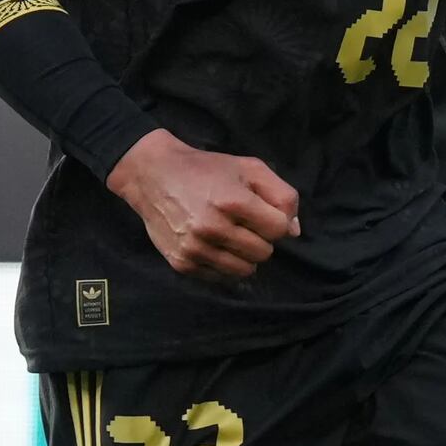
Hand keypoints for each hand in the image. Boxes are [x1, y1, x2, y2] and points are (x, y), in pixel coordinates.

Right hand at [109, 130, 298, 281]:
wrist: (152, 175)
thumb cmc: (206, 169)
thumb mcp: (250, 168)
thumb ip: (282, 196)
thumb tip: (294, 232)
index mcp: (232, 202)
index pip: (279, 230)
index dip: (276, 221)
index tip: (262, 212)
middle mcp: (212, 228)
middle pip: (264, 252)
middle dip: (260, 238)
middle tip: (243, 223)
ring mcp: (194, 248)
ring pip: (245, 270)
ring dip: (245, 255)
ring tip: (231, 235)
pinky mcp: (181, 262)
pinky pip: (220, 277)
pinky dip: (224, 265)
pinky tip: (214, 245)